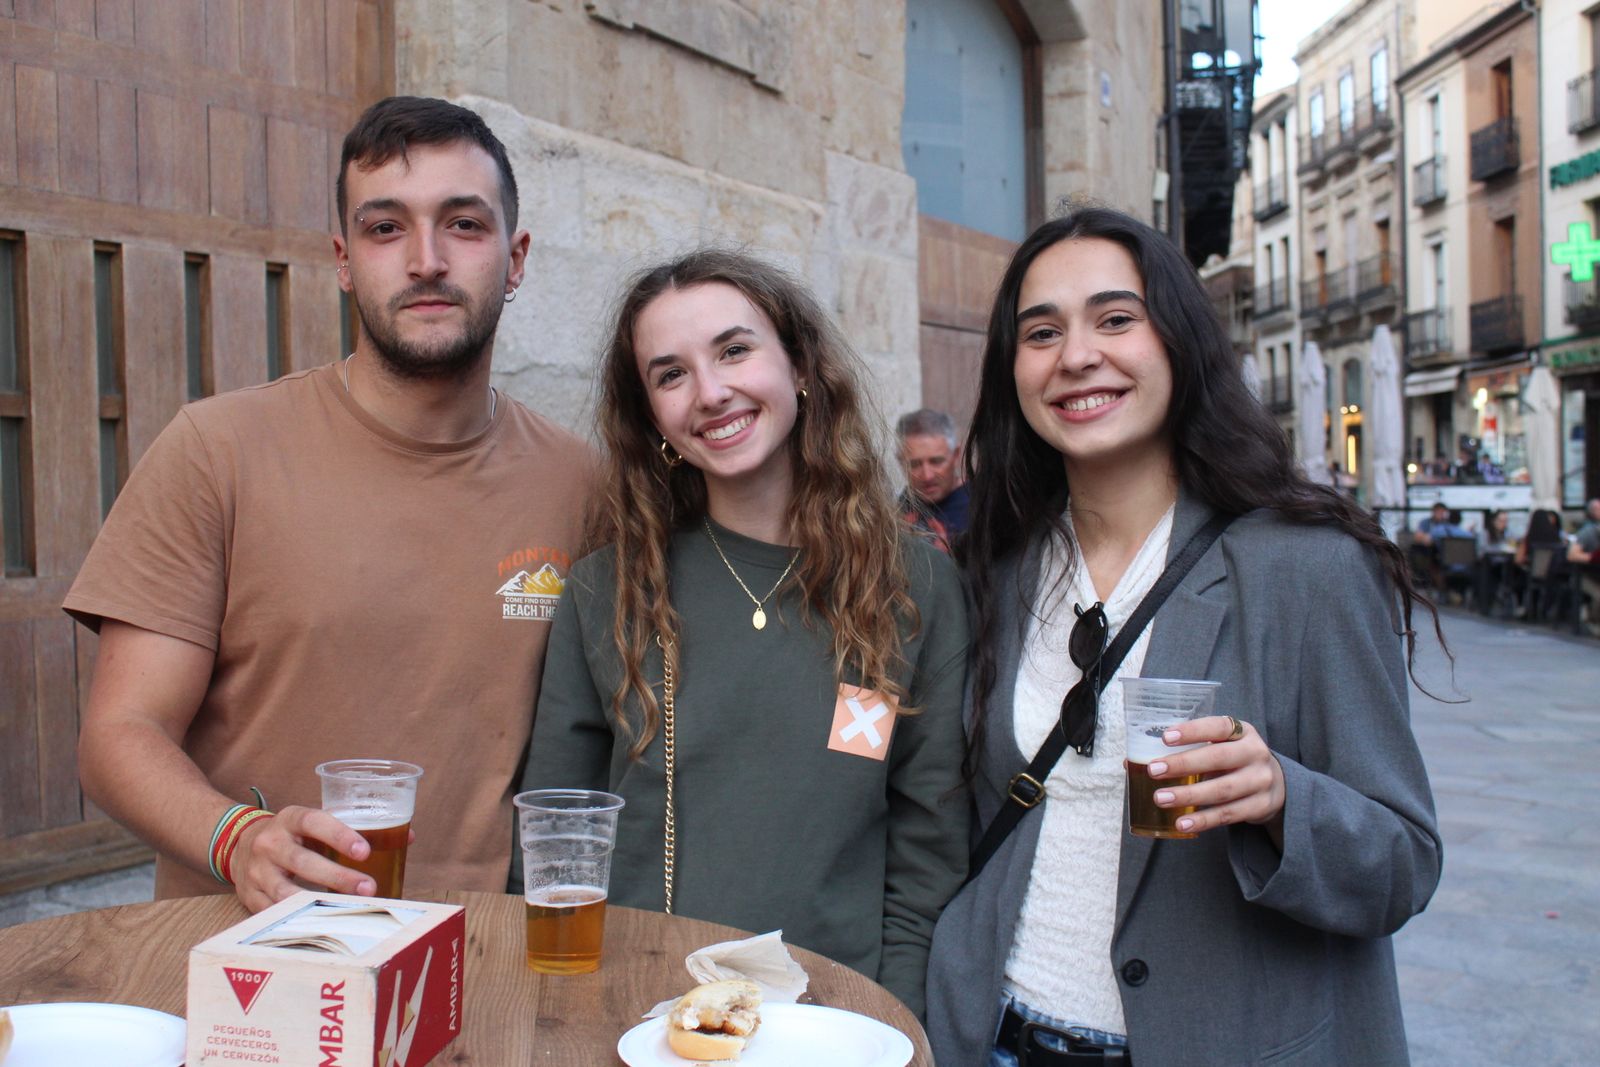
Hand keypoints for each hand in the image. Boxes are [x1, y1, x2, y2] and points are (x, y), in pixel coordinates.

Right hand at [228, 805, 376, 911]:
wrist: (240, 845)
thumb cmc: (292, 835)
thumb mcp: (314, 824)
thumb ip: (355, 829)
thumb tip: (408, 837)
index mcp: (290, 819)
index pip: (314, 822)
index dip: (339, 836)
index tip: (364, 852)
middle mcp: (270, 843)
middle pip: (303, 861)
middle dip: (337, 877)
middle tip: (368, 888)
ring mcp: (257, 871)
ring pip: (286, 891)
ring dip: (318, 903)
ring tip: (348, 909)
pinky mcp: (249, 896)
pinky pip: (274, 912)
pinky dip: (297, 919)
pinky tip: (321, 923)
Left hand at [1145, 715, 1284, 841]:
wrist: (1276, 785)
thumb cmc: (1234, 761)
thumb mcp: (1220, 747)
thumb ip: (1185, 750)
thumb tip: (1132, 762)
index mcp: (1243, 732)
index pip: (1219, 726)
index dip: (1193, 730)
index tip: (1166, 736)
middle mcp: (1255, 753)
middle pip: (1219, 758)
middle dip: (1184, 764)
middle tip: (1154, 770)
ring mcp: (1261, 781)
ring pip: (1222, 789)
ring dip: (1189, 795)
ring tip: (1160, 798)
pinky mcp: (1260, 806)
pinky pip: (1228, 815)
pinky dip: (1203, 820)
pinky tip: (1181, 823)